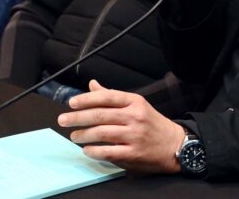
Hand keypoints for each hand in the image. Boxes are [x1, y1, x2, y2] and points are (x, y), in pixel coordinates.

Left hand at [57, 79, 183, 172]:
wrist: (175, 145)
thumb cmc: (152, 124)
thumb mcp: (136, 105)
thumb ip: (112, 96)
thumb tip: (92, 85)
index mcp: (134, 102)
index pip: (106, 97)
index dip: (86, 99)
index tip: (72, 103)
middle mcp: (134, 117)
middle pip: (100, 115)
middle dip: (78, 117)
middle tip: (63, 120)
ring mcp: (134, 136)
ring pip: (102, 133)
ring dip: (84, 134)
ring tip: (73, 135)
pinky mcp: (134, 153)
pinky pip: (109, 152)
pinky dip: (95, 151)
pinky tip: (87, 150)